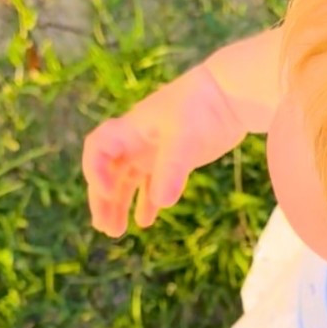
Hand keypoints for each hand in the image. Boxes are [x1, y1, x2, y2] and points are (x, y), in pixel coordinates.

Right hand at [82, 64, 241, 234]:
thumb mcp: (184, 137)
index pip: (98, 148)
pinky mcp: (173, 159)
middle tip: (105, 227)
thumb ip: (171, 169)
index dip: (96, 171)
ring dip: (120, 205)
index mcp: (131, 129)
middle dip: (103, 200)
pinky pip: (152, 183)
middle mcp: (137, 140)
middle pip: (109, 172)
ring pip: (128, 180)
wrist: (231, 95)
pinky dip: (147, 202)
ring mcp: (154, 150)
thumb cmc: (202, 108)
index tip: (108, 193)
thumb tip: (161, 202)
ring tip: (116, 232)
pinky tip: (145, 222)